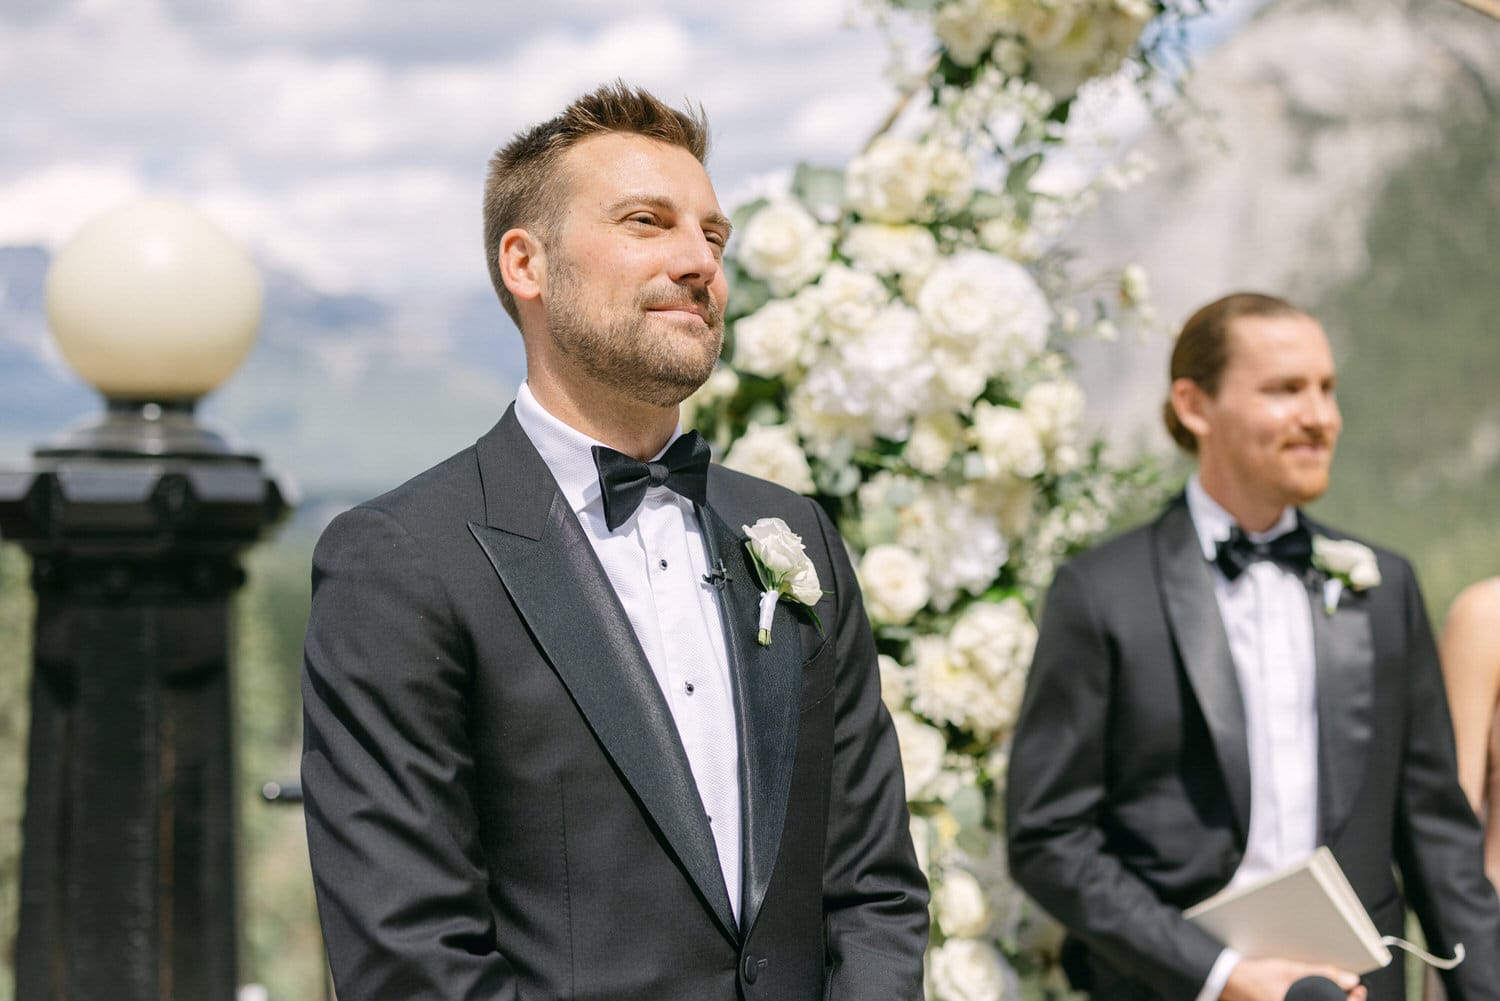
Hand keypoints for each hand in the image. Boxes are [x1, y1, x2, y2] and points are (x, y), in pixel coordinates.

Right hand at [1221, 958, 1365, 1000]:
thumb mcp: (1291, 971)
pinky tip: (1313, 995)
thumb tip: (1349, 980)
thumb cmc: (1256, 978)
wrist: (1231, 982)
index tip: (1358, 991)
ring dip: (1331, 1000)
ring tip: (1336, 992)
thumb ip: (1322, 974)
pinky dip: (1315, 999)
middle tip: (1351, 991)